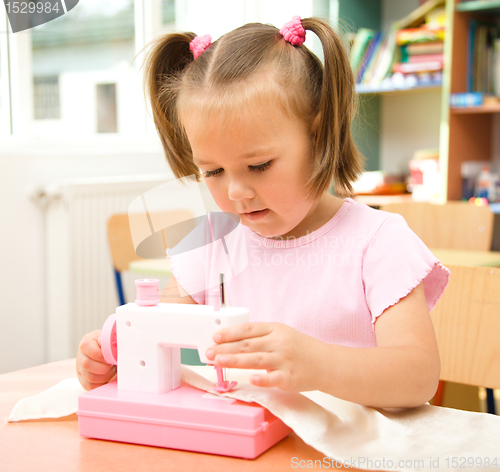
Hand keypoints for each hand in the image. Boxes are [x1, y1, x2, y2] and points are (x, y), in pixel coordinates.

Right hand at [76, 329, 115, 390]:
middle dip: (104, 367)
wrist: (109, 348)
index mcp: (86, 343)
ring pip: (89, 377)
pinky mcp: (83, 379)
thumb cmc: (111, 343)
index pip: (89, 349)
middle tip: (112, 365)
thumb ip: (109, 340)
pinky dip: (101, 384)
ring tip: (112, 371)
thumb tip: (107, 343)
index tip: (111, 357)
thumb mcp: (110, 338)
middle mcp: (81, 356)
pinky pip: (90, 386)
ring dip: (104, 376)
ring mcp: (80, 368)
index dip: (102, 356)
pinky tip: (108, 378)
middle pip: (87, 365)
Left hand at [205, 322, 323, 391]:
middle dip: (226, 348)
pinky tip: (251, 379)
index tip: (215, 336)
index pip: (249, 329)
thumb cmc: (300, 349)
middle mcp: (279, 343)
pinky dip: (263, 378)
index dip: (231, 332)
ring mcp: (285, 360)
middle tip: (209, 352)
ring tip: (218, 361)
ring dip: (235, 360)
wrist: (326, 363)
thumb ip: (261, 337)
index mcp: (276, 330)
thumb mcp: (282, 334)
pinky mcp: (290, 377)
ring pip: (256, 360)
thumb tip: (232, 341)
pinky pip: (274, 378)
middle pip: (248, 345)